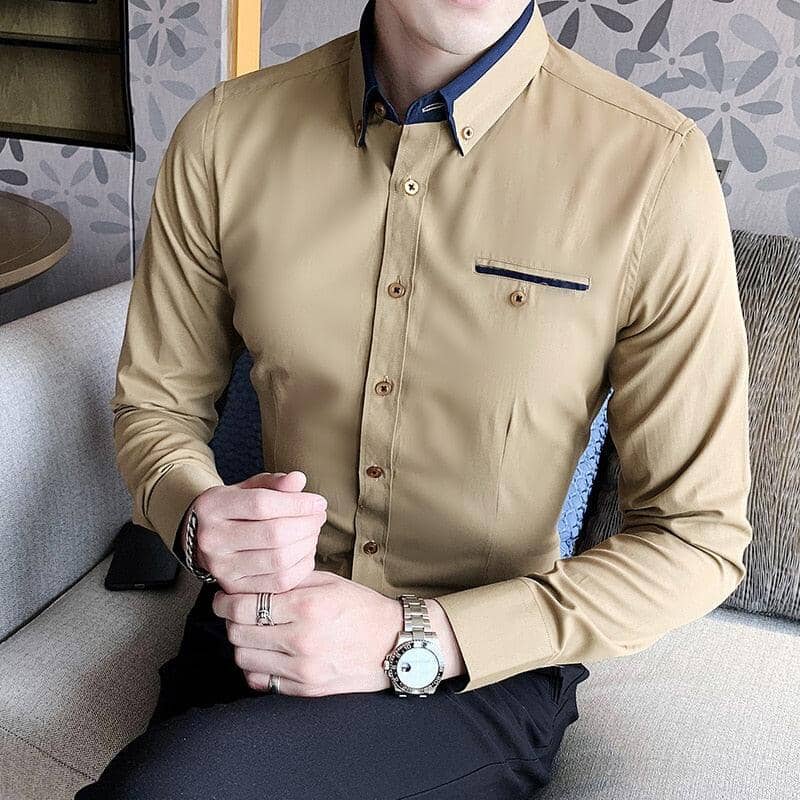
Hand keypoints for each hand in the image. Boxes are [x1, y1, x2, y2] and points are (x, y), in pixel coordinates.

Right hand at [182, 470, 326, 594]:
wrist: (203, 539)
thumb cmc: (234, 509)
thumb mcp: (248, 488)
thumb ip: (274, 483)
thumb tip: (298, 479)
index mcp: (213, 507)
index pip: (262, 504)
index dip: (297, 503)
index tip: (319, 502)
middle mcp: (212, 539)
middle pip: (274, 534)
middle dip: (307, 524)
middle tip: (319, 516)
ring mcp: (222, 568)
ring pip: (279, 559)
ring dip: (307, 544)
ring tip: (313, 532)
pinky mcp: (235, 589)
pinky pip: (280, 582)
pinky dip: (302, 567)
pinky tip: (306, 552)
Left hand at [212, 570, 467, 696]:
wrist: (394, 644)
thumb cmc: (361, 608)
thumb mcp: (328, 582)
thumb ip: (289, 581)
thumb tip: (252, 579)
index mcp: (307, 606)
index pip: (244, 606)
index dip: (226, 601)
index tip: (224, 597)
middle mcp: (301, 639)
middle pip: (238, 632)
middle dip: (230, 620)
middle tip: (235, 612)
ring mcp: (303, 668)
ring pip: (244, 658)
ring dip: (242, 643)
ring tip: (252, 632)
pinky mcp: (306, 689)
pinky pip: (261, 681)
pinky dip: (256, 667)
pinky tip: (266, 654)